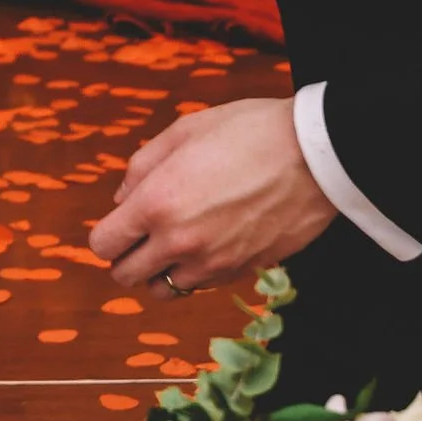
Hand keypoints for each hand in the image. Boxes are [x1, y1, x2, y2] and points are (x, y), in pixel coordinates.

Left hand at [89, 97, 334, 294]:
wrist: (317, 155)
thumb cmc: (250, 132)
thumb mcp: (185, 131)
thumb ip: (142, 166)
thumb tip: (123, 199)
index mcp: (158, 202)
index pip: (104, 244)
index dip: (108, 233)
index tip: (122, 221)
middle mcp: (180, 241)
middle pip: (126, 276)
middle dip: (127, 256)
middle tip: (144, 234)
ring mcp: (213, 262)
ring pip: (163, 289)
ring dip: (161, 270)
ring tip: (177, 241)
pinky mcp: (242, 271)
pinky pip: (202, 286)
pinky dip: (196, 272)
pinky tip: (211, 241)